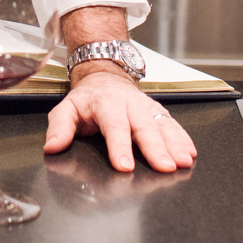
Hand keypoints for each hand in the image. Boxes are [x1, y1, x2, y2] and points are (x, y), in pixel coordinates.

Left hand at [44, 63, 196, 172]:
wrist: (105, 76)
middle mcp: (130, 104)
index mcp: (106, 104)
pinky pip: (173, 124)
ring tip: (183, 162)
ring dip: (175, 144)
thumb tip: (52, 148)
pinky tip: (190, 153)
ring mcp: (146, 107)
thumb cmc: (87, 99)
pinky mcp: (157, 111)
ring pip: (163, 124)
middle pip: (144, 127)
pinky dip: (183, 138)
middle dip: (156, 148)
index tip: (124, 166)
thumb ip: (59, 128)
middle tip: (164, 167)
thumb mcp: (66, 108)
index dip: (119, 146)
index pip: (114, 126)